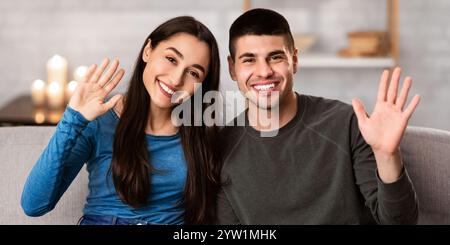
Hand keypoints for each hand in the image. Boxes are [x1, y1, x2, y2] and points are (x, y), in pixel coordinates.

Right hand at [68, 58, 124, 120]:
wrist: (78, 115)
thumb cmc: (91, 113)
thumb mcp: (104, 108)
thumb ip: (112, 102)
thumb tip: (121, 95)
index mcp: (103, 94)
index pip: (112, 83)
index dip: (117, 77)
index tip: (123, 70)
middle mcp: (97, 88)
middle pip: (106, 76)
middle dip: (112, 69)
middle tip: (117, 60)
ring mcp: (90, 86)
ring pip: (98, 74)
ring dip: (102, 67)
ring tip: (108, 59)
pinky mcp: (82, 85)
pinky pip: (87, 76)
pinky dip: (90, 71)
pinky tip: (95, 65)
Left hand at [352, 67, 420, 181]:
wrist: (381, 148)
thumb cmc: (372, 136)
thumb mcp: (363, 122)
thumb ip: (360, 110)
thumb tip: (354, 98)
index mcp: (379, 107)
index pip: (382, 91)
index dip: (384, 81)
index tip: (386, 71)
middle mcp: (389, 108)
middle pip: (393, 91)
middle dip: (395, 80)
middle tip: (398, 68)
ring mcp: (396, 113)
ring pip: (402, 98)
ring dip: (405, 88)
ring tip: (408, 78)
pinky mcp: (402, 120)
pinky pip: (408, 110)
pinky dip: (413, 104)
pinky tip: (417, 96)